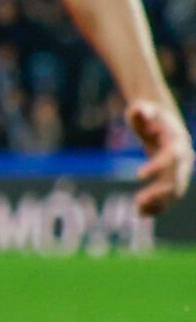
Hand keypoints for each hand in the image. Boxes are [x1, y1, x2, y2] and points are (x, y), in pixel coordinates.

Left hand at [123, 93, 189, 217]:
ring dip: (159, 203)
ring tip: (138, 211)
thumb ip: (140, 110)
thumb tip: (139, 110)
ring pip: (174, 192)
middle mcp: (183, 159)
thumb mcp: (143, 108)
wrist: (162, 123)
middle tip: (138, 201)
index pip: (171, 157)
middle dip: (159, 192)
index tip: (138, 175)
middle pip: (176, 179)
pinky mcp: (173, 178)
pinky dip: (158, 205)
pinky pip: (169, 196)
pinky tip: (141, 213)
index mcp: (177, 141)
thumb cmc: (149, 114)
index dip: (157, 166)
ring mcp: (180, 170)